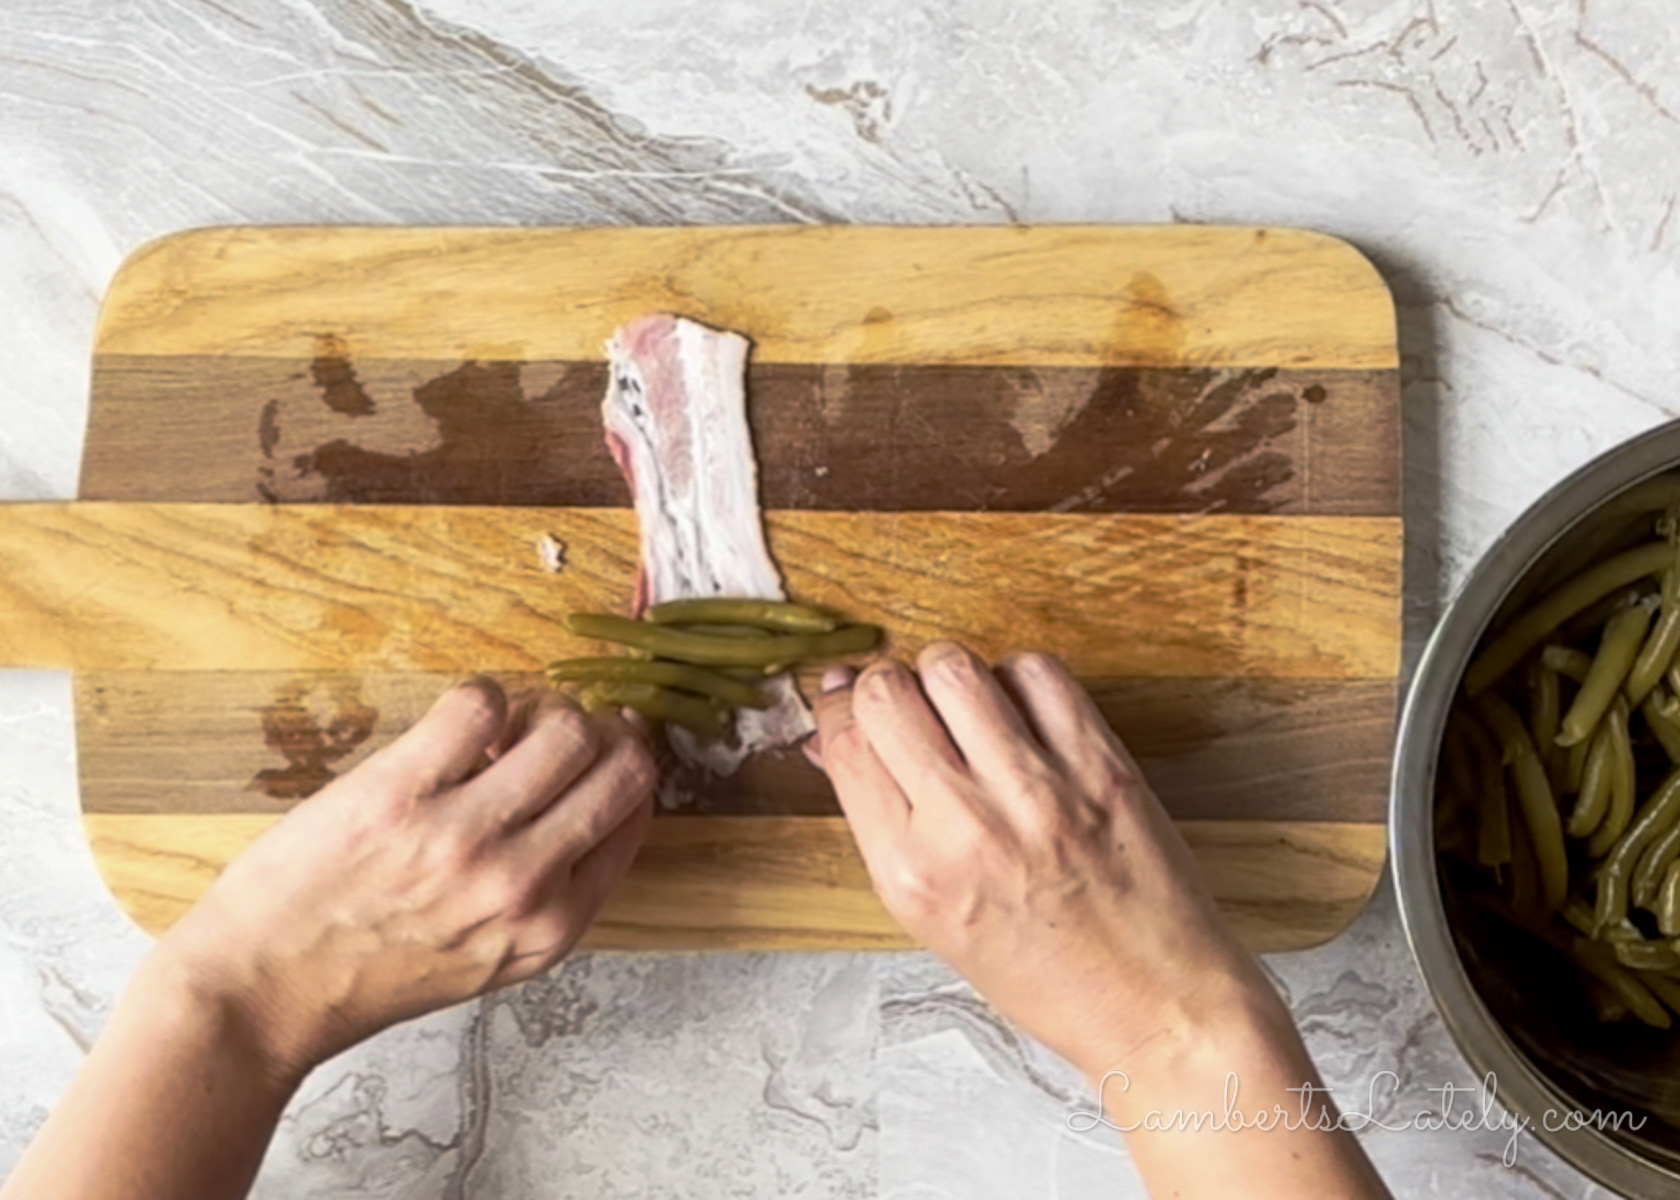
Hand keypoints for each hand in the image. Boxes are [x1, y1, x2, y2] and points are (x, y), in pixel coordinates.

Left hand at [145, 678, 654, 1083]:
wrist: (263, 993)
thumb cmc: (370, 975)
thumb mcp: (490, 960)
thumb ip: (549, 894)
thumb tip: (584, 792)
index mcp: (554, 927)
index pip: (635, 815)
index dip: (623, 768)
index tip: (603, 749)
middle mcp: (523, 883)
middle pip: (618, 766)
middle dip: (599, 733)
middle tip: (560, 729)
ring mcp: (464, 836)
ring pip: (564, 728)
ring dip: (544, 709)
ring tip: (507, 725)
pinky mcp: (399, 793)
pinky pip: (480, 704)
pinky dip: (482, 697)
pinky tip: (458, 721)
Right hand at [810, 643, 1274, 1080]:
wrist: (1153, 1004)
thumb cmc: (1041, 972)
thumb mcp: (931, 914)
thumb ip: (879, 820)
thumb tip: (833, 738)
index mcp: (912, 873)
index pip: (848, 744)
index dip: (835, 705)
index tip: (842, 693)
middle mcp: (967, 827)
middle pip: (890, 693)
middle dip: (886, 685)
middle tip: (906, 704)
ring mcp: (1037, 791)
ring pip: (955, 668)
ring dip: (947, 673)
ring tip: (963, 706)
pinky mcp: (1100, 765)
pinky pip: (1036, 672)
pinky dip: (1017, 677)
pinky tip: (1020, 711)